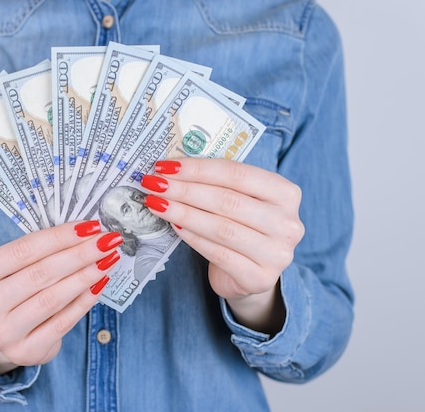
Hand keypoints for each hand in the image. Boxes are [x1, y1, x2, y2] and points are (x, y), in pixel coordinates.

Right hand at [0, 220, 121, 377]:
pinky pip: (62, 322)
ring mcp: (3, 332)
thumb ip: (41, 251)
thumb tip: (86, 231)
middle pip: (40, 274)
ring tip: (108, 260)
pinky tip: (100, 284)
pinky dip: (85, 301)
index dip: (60, 237)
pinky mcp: (25, 350)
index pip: (23, 250)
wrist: (6, 335)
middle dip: (80, 254)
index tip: (91, 226)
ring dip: (86, 276)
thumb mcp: (15, 268)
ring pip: (53, 298)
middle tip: (108, 241)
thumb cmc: (15, 289)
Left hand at [140, 158, 303, 332]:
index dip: (198, 169)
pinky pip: (218, 253)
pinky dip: (192, 238)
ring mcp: (277, 253)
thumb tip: (171, 169)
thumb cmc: (242, 228)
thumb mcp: (240, 200)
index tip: (165, 166)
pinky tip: (173, 226)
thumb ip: (217, 184)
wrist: (252, 274)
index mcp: (286, 194)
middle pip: (228, 201)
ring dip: (183, 213)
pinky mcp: (258, 278)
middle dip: (185, 190)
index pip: (238, 174)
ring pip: (221, 228)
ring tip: (156, 204)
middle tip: (154, 184)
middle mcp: (288, 223)